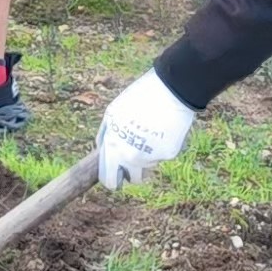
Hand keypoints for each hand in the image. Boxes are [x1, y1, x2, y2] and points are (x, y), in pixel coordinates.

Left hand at [97, 68, 196, 190]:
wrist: (169, 91)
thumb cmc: (137, 98)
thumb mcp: (112, 114)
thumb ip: (105, 135)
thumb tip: (102, 151)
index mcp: (114, 148)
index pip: (109, 179)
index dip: (111, 179)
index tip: (116, 177)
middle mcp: (131, 157)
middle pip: (133, 179)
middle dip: (133, 173)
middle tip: (136, 159)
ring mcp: (151, 157)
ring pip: (149, 167)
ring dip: (148, 158)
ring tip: (151, 135)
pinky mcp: (168, 154)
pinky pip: (162, 156)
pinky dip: (161, 147)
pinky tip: (163, 130)